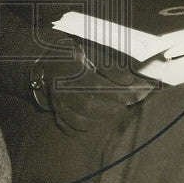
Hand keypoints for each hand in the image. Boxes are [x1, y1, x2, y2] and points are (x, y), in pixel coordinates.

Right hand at [30, 29, 154, 132]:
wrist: (51, 60)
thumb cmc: (79, 56)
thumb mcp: (96, 55)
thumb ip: (114, 69)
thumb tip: (131, 83)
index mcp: (72, 70)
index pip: (97, 86)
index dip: (117, 93)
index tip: (132, 95)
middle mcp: (61, 89)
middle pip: (88, 106)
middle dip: (110, 108)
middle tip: (123, 104)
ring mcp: (58, 103)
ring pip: (81, 121)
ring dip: (101, 119)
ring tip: (112, 109)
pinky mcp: (57, 113)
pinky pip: (73, 127)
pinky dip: (88, 126)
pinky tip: (98, 117)